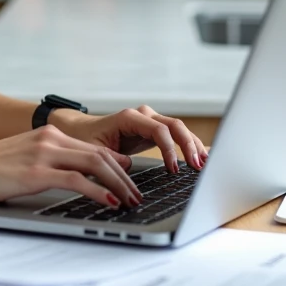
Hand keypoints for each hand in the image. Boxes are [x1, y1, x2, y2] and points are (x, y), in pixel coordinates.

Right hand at [0, 126, 143, 207]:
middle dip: (124, 177)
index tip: (130, 180)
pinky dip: (97, 191)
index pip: (94, 148)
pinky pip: (76, 180)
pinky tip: (108, 202)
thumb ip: (51, 160)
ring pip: (95, 164)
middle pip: (101, 154)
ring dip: (118, 184)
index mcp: (49, 134)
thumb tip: (76, 176)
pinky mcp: (36, 172)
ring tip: (129, 201)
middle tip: (136, 194)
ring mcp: (44, 153)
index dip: (117, 165)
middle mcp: (50, 138)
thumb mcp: (25, 158)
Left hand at [49, 105, 208, 172]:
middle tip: (198, 166)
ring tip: (205, 164)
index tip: (173, 169)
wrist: (81, 131)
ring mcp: (150, 121)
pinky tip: (201, 157)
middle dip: (188, 145)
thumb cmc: (85, 139)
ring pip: (179, 129)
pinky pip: (175, 135)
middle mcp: (143, 116)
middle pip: (174, 126)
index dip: (170, 149)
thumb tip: (129, 166)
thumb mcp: (94, 151)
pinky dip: (189, 145)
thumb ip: (111, 157)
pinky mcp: (154, 130)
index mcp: (129, 118)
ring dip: (193, 145)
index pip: (158, 130)